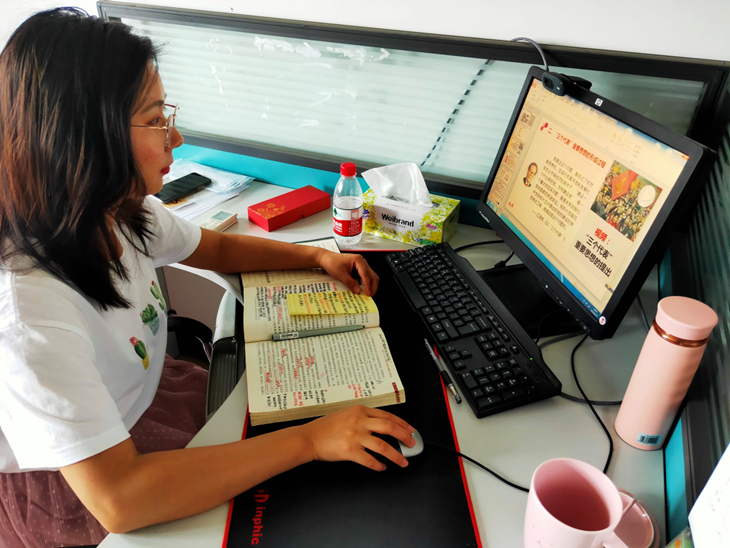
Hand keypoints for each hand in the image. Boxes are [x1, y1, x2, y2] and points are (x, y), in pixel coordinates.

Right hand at [297, 405, 415, 470]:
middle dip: (404, 436)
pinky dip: (378, 465)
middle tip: (412, 444)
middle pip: (389, 428)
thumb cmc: (324, 427)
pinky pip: (369, 460)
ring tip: (403, 462)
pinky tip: (382, 467)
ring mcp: (355, 436)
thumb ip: (362, 417)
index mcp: (359, 410)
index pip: (387, 415)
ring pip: (383, 446)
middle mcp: (359, 421)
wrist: (309, 438)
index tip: (410, 430)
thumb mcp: (345, 414)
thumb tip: (380, 425)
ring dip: (396, 456)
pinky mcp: (350, 451)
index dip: (401, 423)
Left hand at [318, 251, 379, 295]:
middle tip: (370, 296)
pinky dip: (366, 284)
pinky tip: (364, 290)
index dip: (368, 285)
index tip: (368, 293)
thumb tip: (358, 291)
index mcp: (358, 260)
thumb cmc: (332, 263)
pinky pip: (366, 278)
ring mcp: (361, 266)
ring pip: (371, 277)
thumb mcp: (340, 274)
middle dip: (372, 286)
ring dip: (371, 286)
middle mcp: (362, 262)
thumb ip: (349, 282)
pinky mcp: (359, 270)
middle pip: (372, 275)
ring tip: (368, 295)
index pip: (366, 274)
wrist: (326, 259)